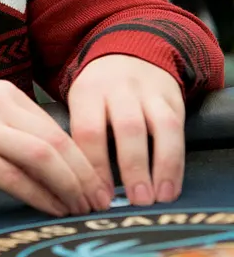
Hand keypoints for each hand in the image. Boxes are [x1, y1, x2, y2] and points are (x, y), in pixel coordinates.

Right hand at [0, 82, 107, 216]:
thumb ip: (10, 127)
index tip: (97, 184)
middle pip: (58, 143)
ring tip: (79, 210)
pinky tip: (49, 209)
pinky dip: (38, 196)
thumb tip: (51, 162)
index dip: (85, 160)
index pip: (59, 128)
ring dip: (69, 188)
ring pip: (43, 158)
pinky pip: (12, 177)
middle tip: (99, 203)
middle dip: (85, 177)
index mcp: (4, 93)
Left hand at [68, 54, 185, 207]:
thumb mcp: (78, 103)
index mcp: (87, 92)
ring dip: (160, 167)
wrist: (130, 54)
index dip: (94, 166)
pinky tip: (170, 187)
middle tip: (133, 201)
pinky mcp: (173, 99)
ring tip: (156, 198)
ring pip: (159, 128)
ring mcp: (149, 93)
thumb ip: (78, 137)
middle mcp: (119, 89)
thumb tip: (78, 186)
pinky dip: (176, 163)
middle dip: (130, 167)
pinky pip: (178, 131)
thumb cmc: (98, 93)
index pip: (88, 130)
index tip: (97, 197)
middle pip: (126, 128)